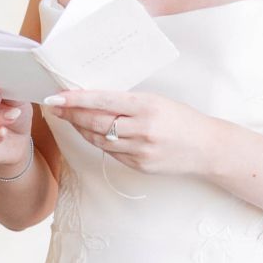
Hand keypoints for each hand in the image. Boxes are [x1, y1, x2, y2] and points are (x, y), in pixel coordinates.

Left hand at [45, 89, 213, 174]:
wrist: (207, 148)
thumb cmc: (181, 119)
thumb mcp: (157, 101)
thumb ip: (127, 102)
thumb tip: (93, 98)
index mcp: (147, 106)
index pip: (102, 101)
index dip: (76, 100)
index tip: (56, 97)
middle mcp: (142, 129)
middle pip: (95, 122)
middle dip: (71, 114)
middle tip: (55, 106)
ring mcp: (140, 151)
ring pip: (99, 139)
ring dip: (80, 128)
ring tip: (69, 118)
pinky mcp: (139, 165)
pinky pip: (110, 152)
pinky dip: (98, 141)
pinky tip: (90, 132)